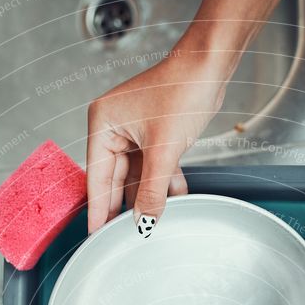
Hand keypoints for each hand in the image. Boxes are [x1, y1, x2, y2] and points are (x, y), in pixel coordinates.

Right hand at [86, 0, 283, 233]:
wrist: (210, 67)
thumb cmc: (182, 90)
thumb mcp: (165, 151)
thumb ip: (152, 190)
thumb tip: (144, 221)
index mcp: (103, 124)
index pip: (96, 176)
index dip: (98, 208)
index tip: (95, 234)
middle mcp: (114, 128)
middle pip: (115, 179)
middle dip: (124, 205)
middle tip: (121, 236)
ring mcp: (134, 132)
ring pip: (137, 176)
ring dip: (148, 195)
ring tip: (150, 222)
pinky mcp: (154, 135)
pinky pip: (153, 167)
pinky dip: (163, 183)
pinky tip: (173, 200)